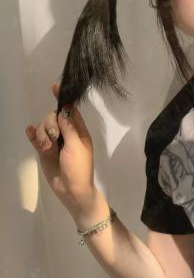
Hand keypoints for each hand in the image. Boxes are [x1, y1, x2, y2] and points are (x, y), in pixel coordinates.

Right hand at [25, 83, 96, 211]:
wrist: (71, 191)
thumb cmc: (79, 169)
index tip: (55, 87)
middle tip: (53, 137)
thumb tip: (64, 110)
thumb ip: (69, 128)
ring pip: (43, 127)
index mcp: (78, 131)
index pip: (71, 110)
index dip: (63, 98)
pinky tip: (30, 133)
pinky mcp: (44, 151)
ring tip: (47, 147)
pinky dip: (32, 134)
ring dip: (42, 134)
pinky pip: (35, 137)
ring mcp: (54, 142)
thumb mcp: (76, 146)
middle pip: (53, 117)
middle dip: (50, 123)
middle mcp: (66, 134)